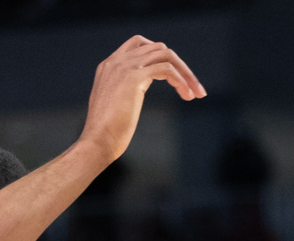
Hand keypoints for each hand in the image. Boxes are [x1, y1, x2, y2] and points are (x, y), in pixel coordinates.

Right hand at [77, 35, 204, 163]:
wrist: (97, 142)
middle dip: (179, 65)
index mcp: (110, 64)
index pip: (140, 45)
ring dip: (185, 72)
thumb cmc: (107, 132)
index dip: (161, 57)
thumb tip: (140, 87)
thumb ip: (126, 87)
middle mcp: (117, 61)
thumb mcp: (115, 102)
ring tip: (196, 92)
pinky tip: (187, 94)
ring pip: (165, 55)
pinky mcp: (133, 77)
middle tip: (194, 87)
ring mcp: (125, 66)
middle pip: (157, 47)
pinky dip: (180, 80)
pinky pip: (166, 69)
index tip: (175, 77)